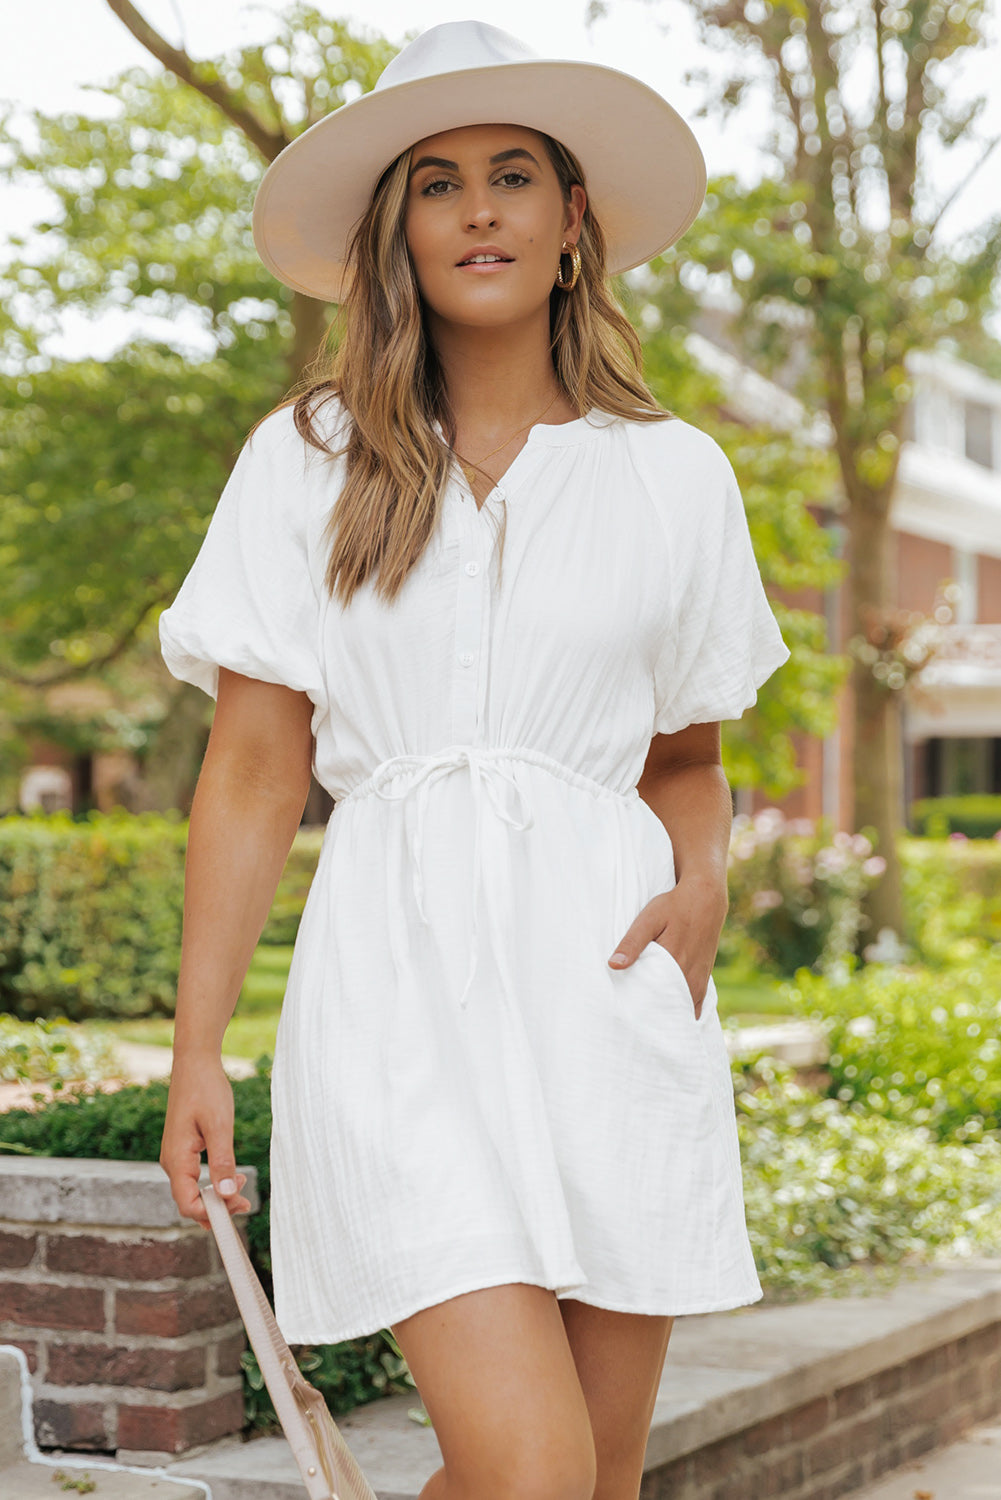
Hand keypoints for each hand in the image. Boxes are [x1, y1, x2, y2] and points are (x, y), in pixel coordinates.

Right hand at [160, 1055, 251, 1227]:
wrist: (195, 1062)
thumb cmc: (206, 1089)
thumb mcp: (219, 1126)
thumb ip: (222, 1162)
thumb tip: (227, 1196)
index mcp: (176, 1159)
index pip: (187, 1204)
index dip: (211, 1214)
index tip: (238, 1210)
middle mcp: (171, 1162)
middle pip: (190, 1201)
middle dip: (217, 1207)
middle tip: (247, 1201)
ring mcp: (176, 1156)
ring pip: (193, 1189)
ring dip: (216, 1195)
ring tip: (244, 1187)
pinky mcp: (183, 1149)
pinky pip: (194, 1176)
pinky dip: (213, 1182)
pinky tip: (232, 1176)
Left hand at [607, 877, 727, 1018]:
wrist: (706, 899)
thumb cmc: (674, 906)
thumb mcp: (649, 919)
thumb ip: (632, 942)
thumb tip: (614, 965)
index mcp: (673, 963)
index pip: (653, 999)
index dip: (640, 1012)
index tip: (626, 1022)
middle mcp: (689, 976)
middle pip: (669, 1008)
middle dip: (653, 1019)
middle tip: (634, 1029)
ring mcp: (699, 979)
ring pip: (683, 1008)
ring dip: (668, 1015)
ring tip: (650, 1026)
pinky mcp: (704, 978)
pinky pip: (694, 1003)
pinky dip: (683, 1010)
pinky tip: (670, 1016)